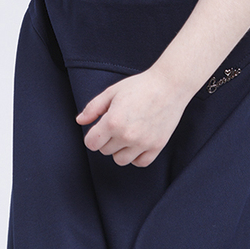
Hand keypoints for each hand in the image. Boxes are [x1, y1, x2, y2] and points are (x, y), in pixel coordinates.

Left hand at [75, 67, 189, 167]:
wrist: (169, 85)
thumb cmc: (140, 86)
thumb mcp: (112, 91)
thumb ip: (93, 108)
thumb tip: (80, 121)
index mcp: (113, 122)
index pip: (91, 143)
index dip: (93, 135)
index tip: (99, 128)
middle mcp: (127, 135)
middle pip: (105, 150)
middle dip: (106, 139)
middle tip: (117, 124)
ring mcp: (143, 143)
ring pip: (120, 160)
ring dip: (120, 149)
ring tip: (127, 133)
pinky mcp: (157, 146)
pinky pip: (140, 163)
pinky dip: (136, 156)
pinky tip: (137, 142)